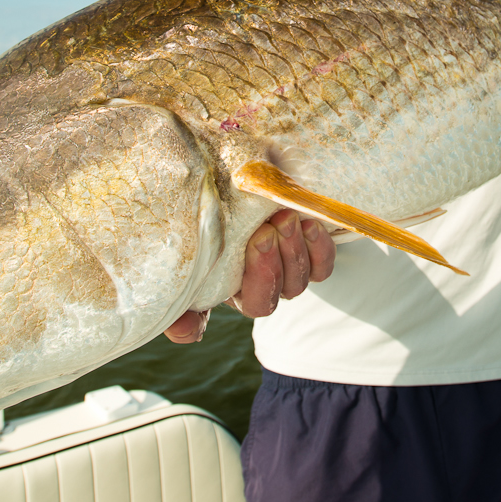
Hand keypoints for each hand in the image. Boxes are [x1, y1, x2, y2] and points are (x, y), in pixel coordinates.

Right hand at [163, 209, 334, 342]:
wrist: (232, 169)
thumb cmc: (205, 204)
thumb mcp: (186, 236)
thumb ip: (179, 282)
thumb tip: (185, 332)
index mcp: (224, 288)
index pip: (245, 304)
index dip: (246, 289)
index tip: (241, 256)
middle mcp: (258, 285)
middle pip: (268, 298)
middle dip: (267, 267)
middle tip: (263, 231)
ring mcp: (287, 270)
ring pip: (298, 281)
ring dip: (292, 252)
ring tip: (284, 218)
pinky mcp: (310, 252)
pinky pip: (322, 264)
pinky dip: (318, 247)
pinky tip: (308, 223)